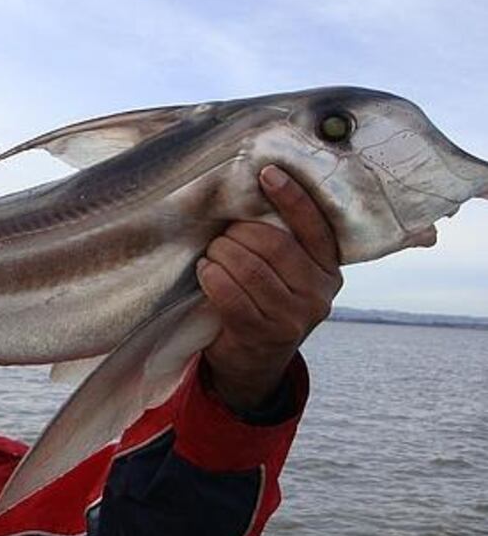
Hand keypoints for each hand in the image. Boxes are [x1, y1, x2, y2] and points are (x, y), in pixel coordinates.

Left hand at [196, 165, 343, 411]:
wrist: (254, 362)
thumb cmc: (266, 303)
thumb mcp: (289, 276)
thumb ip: (286, 244)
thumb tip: (256, 190)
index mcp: (329, 271)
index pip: (315, 227)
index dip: (291, 197)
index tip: (267, 173)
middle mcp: (318, 294)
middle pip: (273, 244)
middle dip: (239, 232)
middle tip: (222, 234)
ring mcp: (292, 317)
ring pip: (249, 267)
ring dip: (221, 253)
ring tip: (212, 253)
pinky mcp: (262, 333)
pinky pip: (230, 293)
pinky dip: (212, 276)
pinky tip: (205, 271)